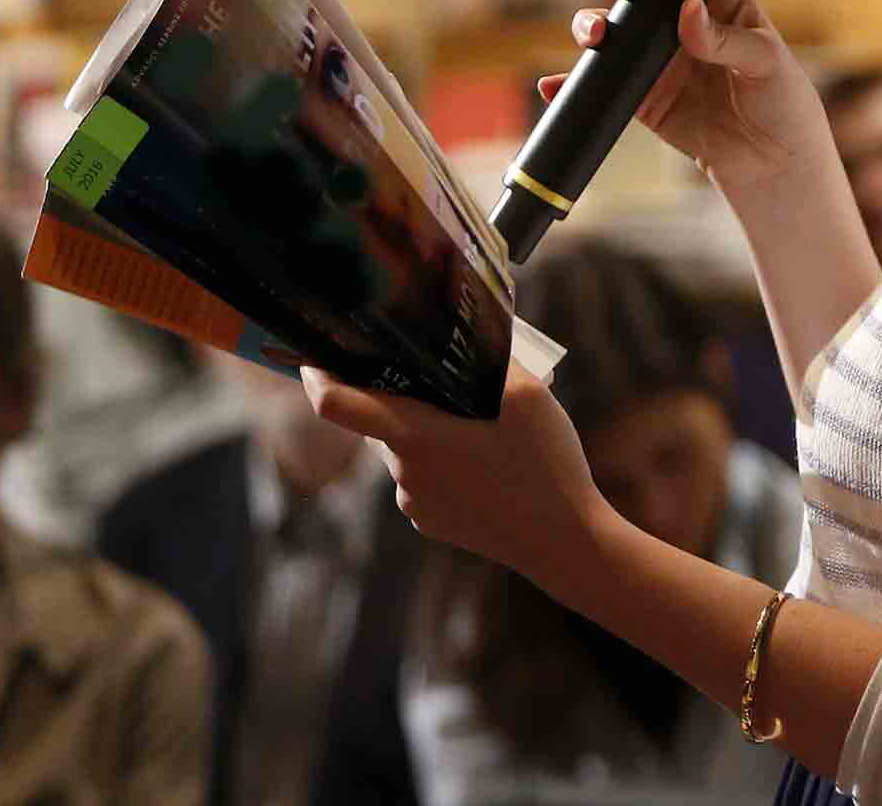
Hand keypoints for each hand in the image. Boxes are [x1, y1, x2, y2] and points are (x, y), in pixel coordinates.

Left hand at [301, 361, 612, 580]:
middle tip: (444, 377)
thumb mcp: (527, 395)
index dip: (317, 374)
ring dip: (427, 429)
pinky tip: (485, 460)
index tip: (316, 354)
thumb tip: (466, 338)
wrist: (565, 543)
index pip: (334, 403)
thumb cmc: (545, 466)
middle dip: (401, 394)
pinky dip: (441, 461)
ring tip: (480, 424)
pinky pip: (422, 478)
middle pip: (379, 419)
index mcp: (414, 437)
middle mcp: (403, 473)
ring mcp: (414, 503)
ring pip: (403, 448)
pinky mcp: (431, 522)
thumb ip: (488, 360)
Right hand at [543, 0, 827, 192]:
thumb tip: (686, 9)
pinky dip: (571, 84)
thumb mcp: (766, 63)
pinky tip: (553, 84)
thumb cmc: (782, 103)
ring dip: (592, 24)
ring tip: (595, 36)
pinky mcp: (640, 95)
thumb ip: (726, 39)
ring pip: (612, 28)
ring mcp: (657, 57)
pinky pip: (599, 84)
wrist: (770, 165)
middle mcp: (681, 20)